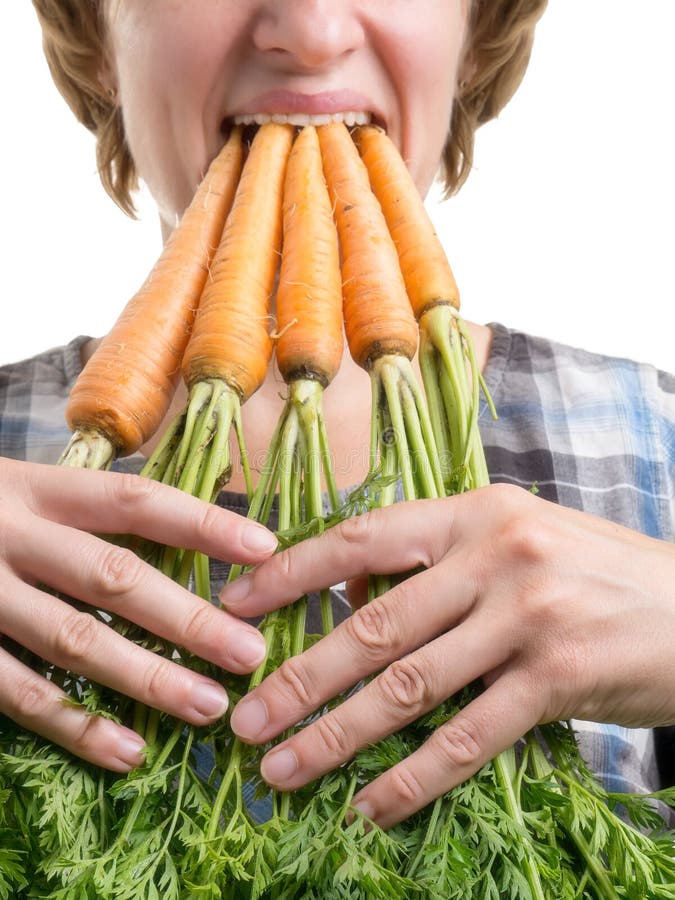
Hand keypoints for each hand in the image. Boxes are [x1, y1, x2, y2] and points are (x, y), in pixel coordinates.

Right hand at [0, 456, 275, 770]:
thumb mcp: (26, 489)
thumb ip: (89, 512)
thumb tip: (191, 537)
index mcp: (38, 488)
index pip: (134, 502)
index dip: (201, 523)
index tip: (264, 548)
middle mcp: (11, 536)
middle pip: (113, 577)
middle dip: (187, 618)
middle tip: (248, 653)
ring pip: (73, 640)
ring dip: (145, 678)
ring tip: (207, 706)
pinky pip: (18, 694)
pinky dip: (74, 725)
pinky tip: (128, 749)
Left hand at [220, 483, 674, 827]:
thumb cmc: (589, 572)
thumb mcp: (512, 538)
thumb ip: (436, 559)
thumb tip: (347, 594)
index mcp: (473, 512)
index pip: (362, 539)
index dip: (291, 573)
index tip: (235, 606)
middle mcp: (495, 555)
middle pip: (375, 625)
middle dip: (301, 678)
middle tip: (247, 719)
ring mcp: (528, 616)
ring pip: (410, 686)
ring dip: (338, 735)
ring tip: (285, 767)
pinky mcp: (558, 679)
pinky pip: (468, 738)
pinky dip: (414, 778)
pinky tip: (373, 805)